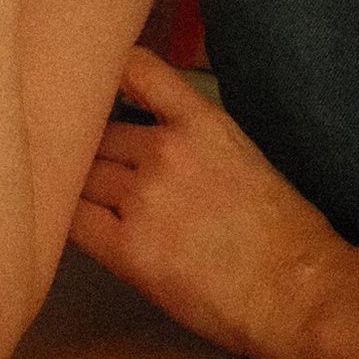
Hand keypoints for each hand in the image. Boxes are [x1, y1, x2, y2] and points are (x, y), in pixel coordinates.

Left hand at [69, 50, 348, 358]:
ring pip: (81, 174)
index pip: (136, 68)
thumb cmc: (283, 232)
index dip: (107, 77)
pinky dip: (63, 218)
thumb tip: (145, 137)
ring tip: (71, 198)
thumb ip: (193, 137)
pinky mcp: (127, 249)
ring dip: (77, 184)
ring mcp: (144, 198)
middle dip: (89, 146)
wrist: (296, 290)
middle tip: (82, 164)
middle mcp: (167, 150)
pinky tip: (62, 223)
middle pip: (97, 132)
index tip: (95, 88)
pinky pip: (73, 221)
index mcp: (203, 122)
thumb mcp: (242, 155)